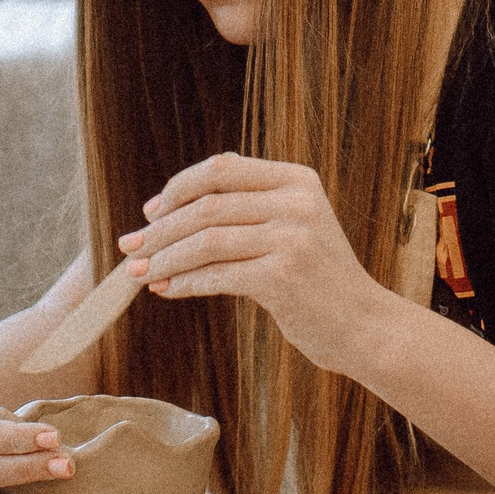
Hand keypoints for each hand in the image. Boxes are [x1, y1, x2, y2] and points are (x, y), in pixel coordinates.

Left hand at [120, 153, 397, 371]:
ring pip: (205, 241)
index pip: (221, 168)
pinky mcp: (282, 276)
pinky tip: (167, 291)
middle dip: (160, 229)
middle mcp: (297, 203)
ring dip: (164, 258)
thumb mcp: (295, 226)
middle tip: (130, 248)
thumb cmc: (319, 279)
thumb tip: (170, 204)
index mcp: (298, 180)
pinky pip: (217, 275)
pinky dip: (185, 283)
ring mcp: (292, 238)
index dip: (178, 187)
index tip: (150, 212)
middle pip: (207, 205)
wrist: (364, 324)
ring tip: (139, 273)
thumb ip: (248, 206)